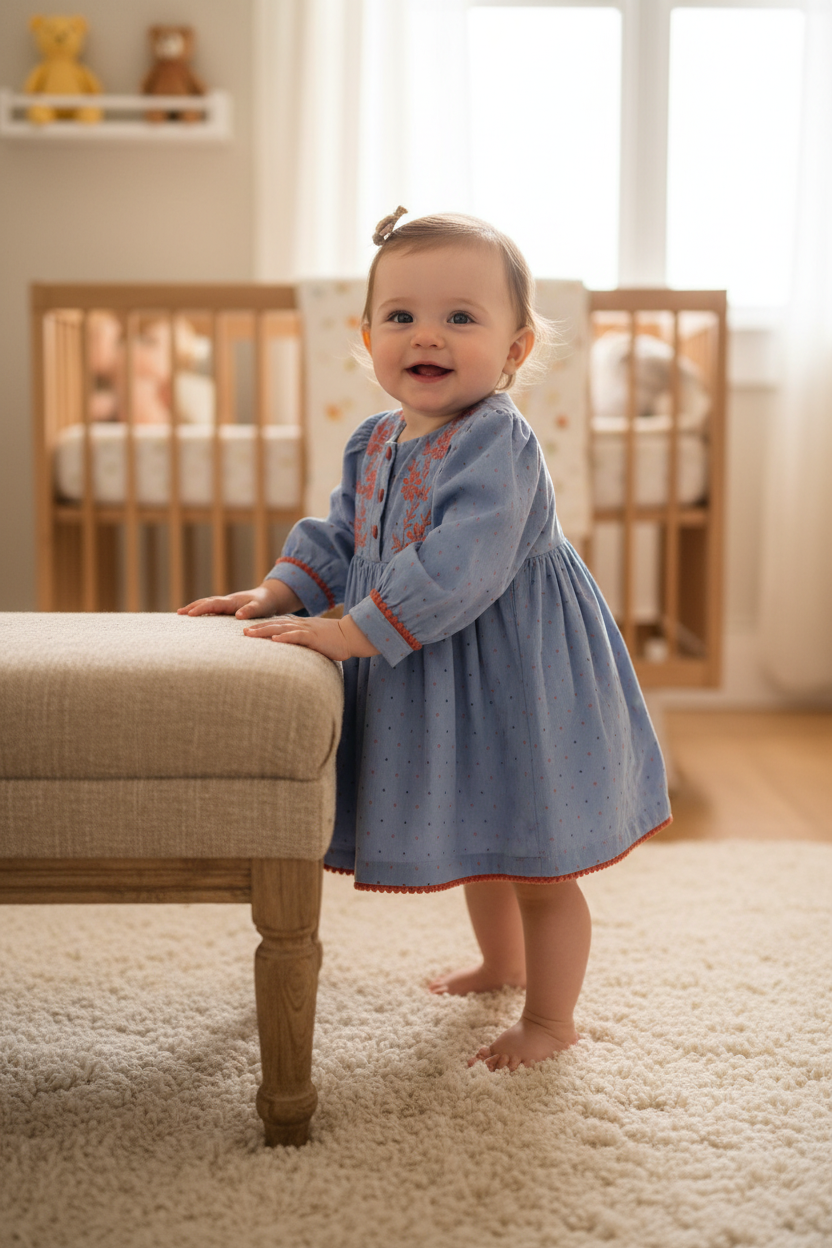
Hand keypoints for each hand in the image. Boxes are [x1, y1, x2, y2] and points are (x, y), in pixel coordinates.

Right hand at [177, 581, 300, 619]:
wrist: (269, 597)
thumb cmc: (266, 604)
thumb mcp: (261, 608)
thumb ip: (250, 611)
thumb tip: (238, 615)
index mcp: (232, 601)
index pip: (214, 604)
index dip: (202, 608)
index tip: (190, 614)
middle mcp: (227, 601)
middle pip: (206, 602)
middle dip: (192, 607)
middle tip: (179, 613)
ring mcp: (226, 603)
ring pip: (207, 603)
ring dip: (194, 607)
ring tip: (180, 613)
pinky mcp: (227, 607)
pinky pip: (211, 608)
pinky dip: (201, 609)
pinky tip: (194, 615)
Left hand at [243, 613, 377, 660]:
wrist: (352, 635)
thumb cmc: (336, 642)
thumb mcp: (316, 641)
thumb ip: (305, 645)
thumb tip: (295, 656)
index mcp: (301, 626)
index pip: (278, 625)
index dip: (263, 626)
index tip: (248, 630)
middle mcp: (301, 625)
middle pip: (275, 625)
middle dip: (258, 628)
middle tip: (242, 631)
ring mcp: (307, 630)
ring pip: (281, 628)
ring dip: (265, 631)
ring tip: (250, 634)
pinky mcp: (314, 637)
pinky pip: (297, 636)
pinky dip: (285, 637)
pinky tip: (274, 639)